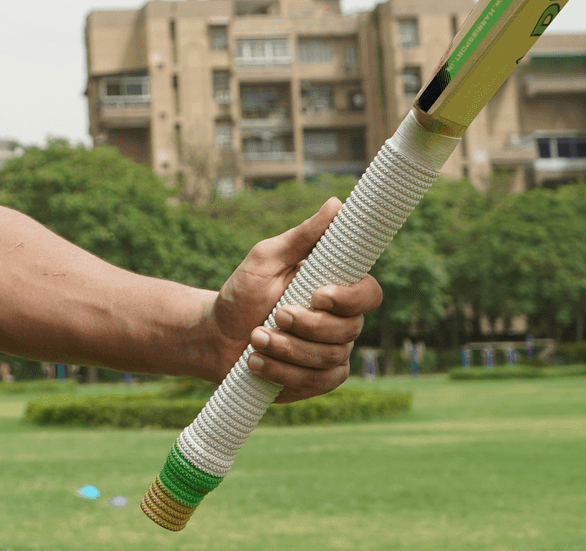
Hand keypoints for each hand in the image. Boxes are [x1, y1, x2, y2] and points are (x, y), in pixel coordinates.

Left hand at [201, 197, 381, 402]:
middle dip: (307, 325)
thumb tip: (336, 204)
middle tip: (276, 315)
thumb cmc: (242, 293)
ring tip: (255, 339)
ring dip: (287, 348)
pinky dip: (283, 371)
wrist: (216, 336)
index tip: (317, 293)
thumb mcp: (266, 259)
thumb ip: (303, 236)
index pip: (369, 294)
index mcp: (335, 288)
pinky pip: (317, 382)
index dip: (350, 297)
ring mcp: (333, 353)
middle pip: (349, 329)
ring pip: (329, 357)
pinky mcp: (319, 380)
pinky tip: (257, 362)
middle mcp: (342, 322)